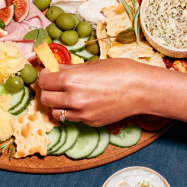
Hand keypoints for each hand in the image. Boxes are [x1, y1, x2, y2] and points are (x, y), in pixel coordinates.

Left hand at [38, 58, 152, 125]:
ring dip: (57, 103)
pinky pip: (72, 118)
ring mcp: (82, 114)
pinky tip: (83, 102)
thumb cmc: (121, 71)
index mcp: (72, 80)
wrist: (142, 90)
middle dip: (48, 90)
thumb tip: (57, 68)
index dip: (44, 75)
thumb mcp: (93, 64)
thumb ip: (72, 69)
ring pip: (55, 112)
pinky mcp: (90, 122)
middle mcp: (73, 98)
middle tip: (56, 83)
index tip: (49, 72)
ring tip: (67, 95)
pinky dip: (72, 111)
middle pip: (45, 98)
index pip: (44, 80)